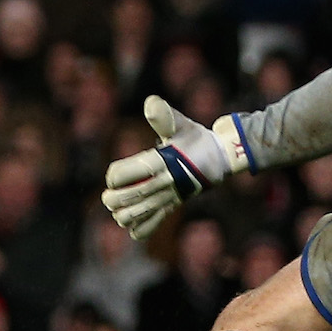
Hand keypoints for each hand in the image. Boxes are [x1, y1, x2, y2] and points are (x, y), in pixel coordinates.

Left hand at [100, 95, 248, 240]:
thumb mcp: (181, 124)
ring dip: (122, 213)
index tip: (117, 174)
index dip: (114, 175)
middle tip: (111, 194)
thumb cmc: (195, 139)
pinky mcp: (171, 208)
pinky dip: (138, 228)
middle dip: (111, 198)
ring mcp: (167, 198)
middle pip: (124, 199)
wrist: (220, 160)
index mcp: (159, 162)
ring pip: (133, 217)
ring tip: (121, 207)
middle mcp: (161, 183)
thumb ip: (164, 116)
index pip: (121, 175)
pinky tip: (135, 221)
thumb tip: (150, 103)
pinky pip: (149, 227)